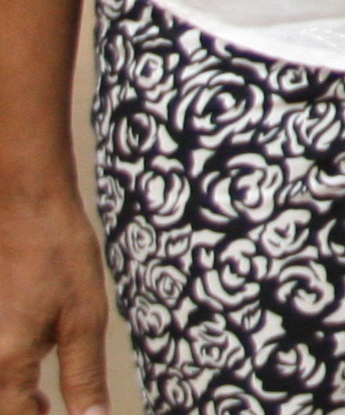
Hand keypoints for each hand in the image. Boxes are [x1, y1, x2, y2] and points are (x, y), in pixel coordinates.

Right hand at [0, 184, 108, 414]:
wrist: (21, 203)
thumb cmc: (56, 253)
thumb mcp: (84, 318)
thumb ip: (84, 376)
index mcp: (6, 363)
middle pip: (1, 404)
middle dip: (22, 412)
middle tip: (51, 410)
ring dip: (10, 398)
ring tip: (39, 401)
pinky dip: (2, 375)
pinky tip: (20, 367)